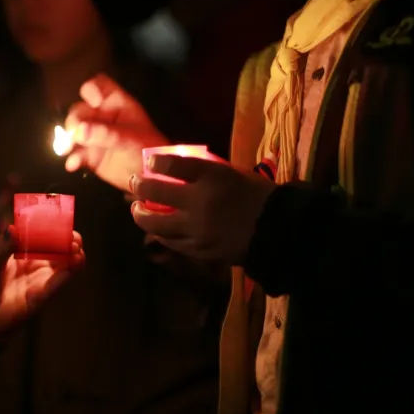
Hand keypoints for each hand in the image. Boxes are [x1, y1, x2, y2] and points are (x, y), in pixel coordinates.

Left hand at [0, 226, 84, 336]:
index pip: (45, 236)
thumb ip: (2, 247)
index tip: (64, 223)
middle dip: (71, 243)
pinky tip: (71, 266)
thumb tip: (12, 227)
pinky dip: (65, 276)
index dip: (57, 229)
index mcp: (24, 252)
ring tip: (76, 251)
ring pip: (65, 267)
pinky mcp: (40, 298)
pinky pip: (56, 285)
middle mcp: (36, 265)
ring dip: (74, 258)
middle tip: (74, 239)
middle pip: (61, 251)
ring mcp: (40, 281)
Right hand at [64, 74, 167, 191]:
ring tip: (67, 150)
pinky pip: (76, 153)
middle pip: (80, 110)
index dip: (91, 90)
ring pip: (75, 131)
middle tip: (76, 134)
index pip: (99, 85)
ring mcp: (95, 136)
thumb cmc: (148, 150)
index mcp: (116, 104)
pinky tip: (73, 165)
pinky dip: (72, 159)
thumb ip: (105, 133)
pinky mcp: (90, 155)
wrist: (152, 178)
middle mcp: (102, 117)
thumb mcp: (130, 138)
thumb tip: (80, 131)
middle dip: (75, 121)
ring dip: (68, 140)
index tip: (92, 103)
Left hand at [130, 155, 275, 264]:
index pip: (173, 165)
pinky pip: (170, 242)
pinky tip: (157, 229)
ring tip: (137, 210)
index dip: (156, 163)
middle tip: (135, 183)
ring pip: (155, 224)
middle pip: (155, 193)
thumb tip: (176, 169)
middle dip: (139, 187)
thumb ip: (205, 171)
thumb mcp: (233, 174)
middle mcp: (200, 203)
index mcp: (213, 178)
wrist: (278, 231)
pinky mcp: (198, 250)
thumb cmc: (258, 196)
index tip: (150, 163)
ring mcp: (197, 229)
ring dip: (141, 215)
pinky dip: (160, 233)